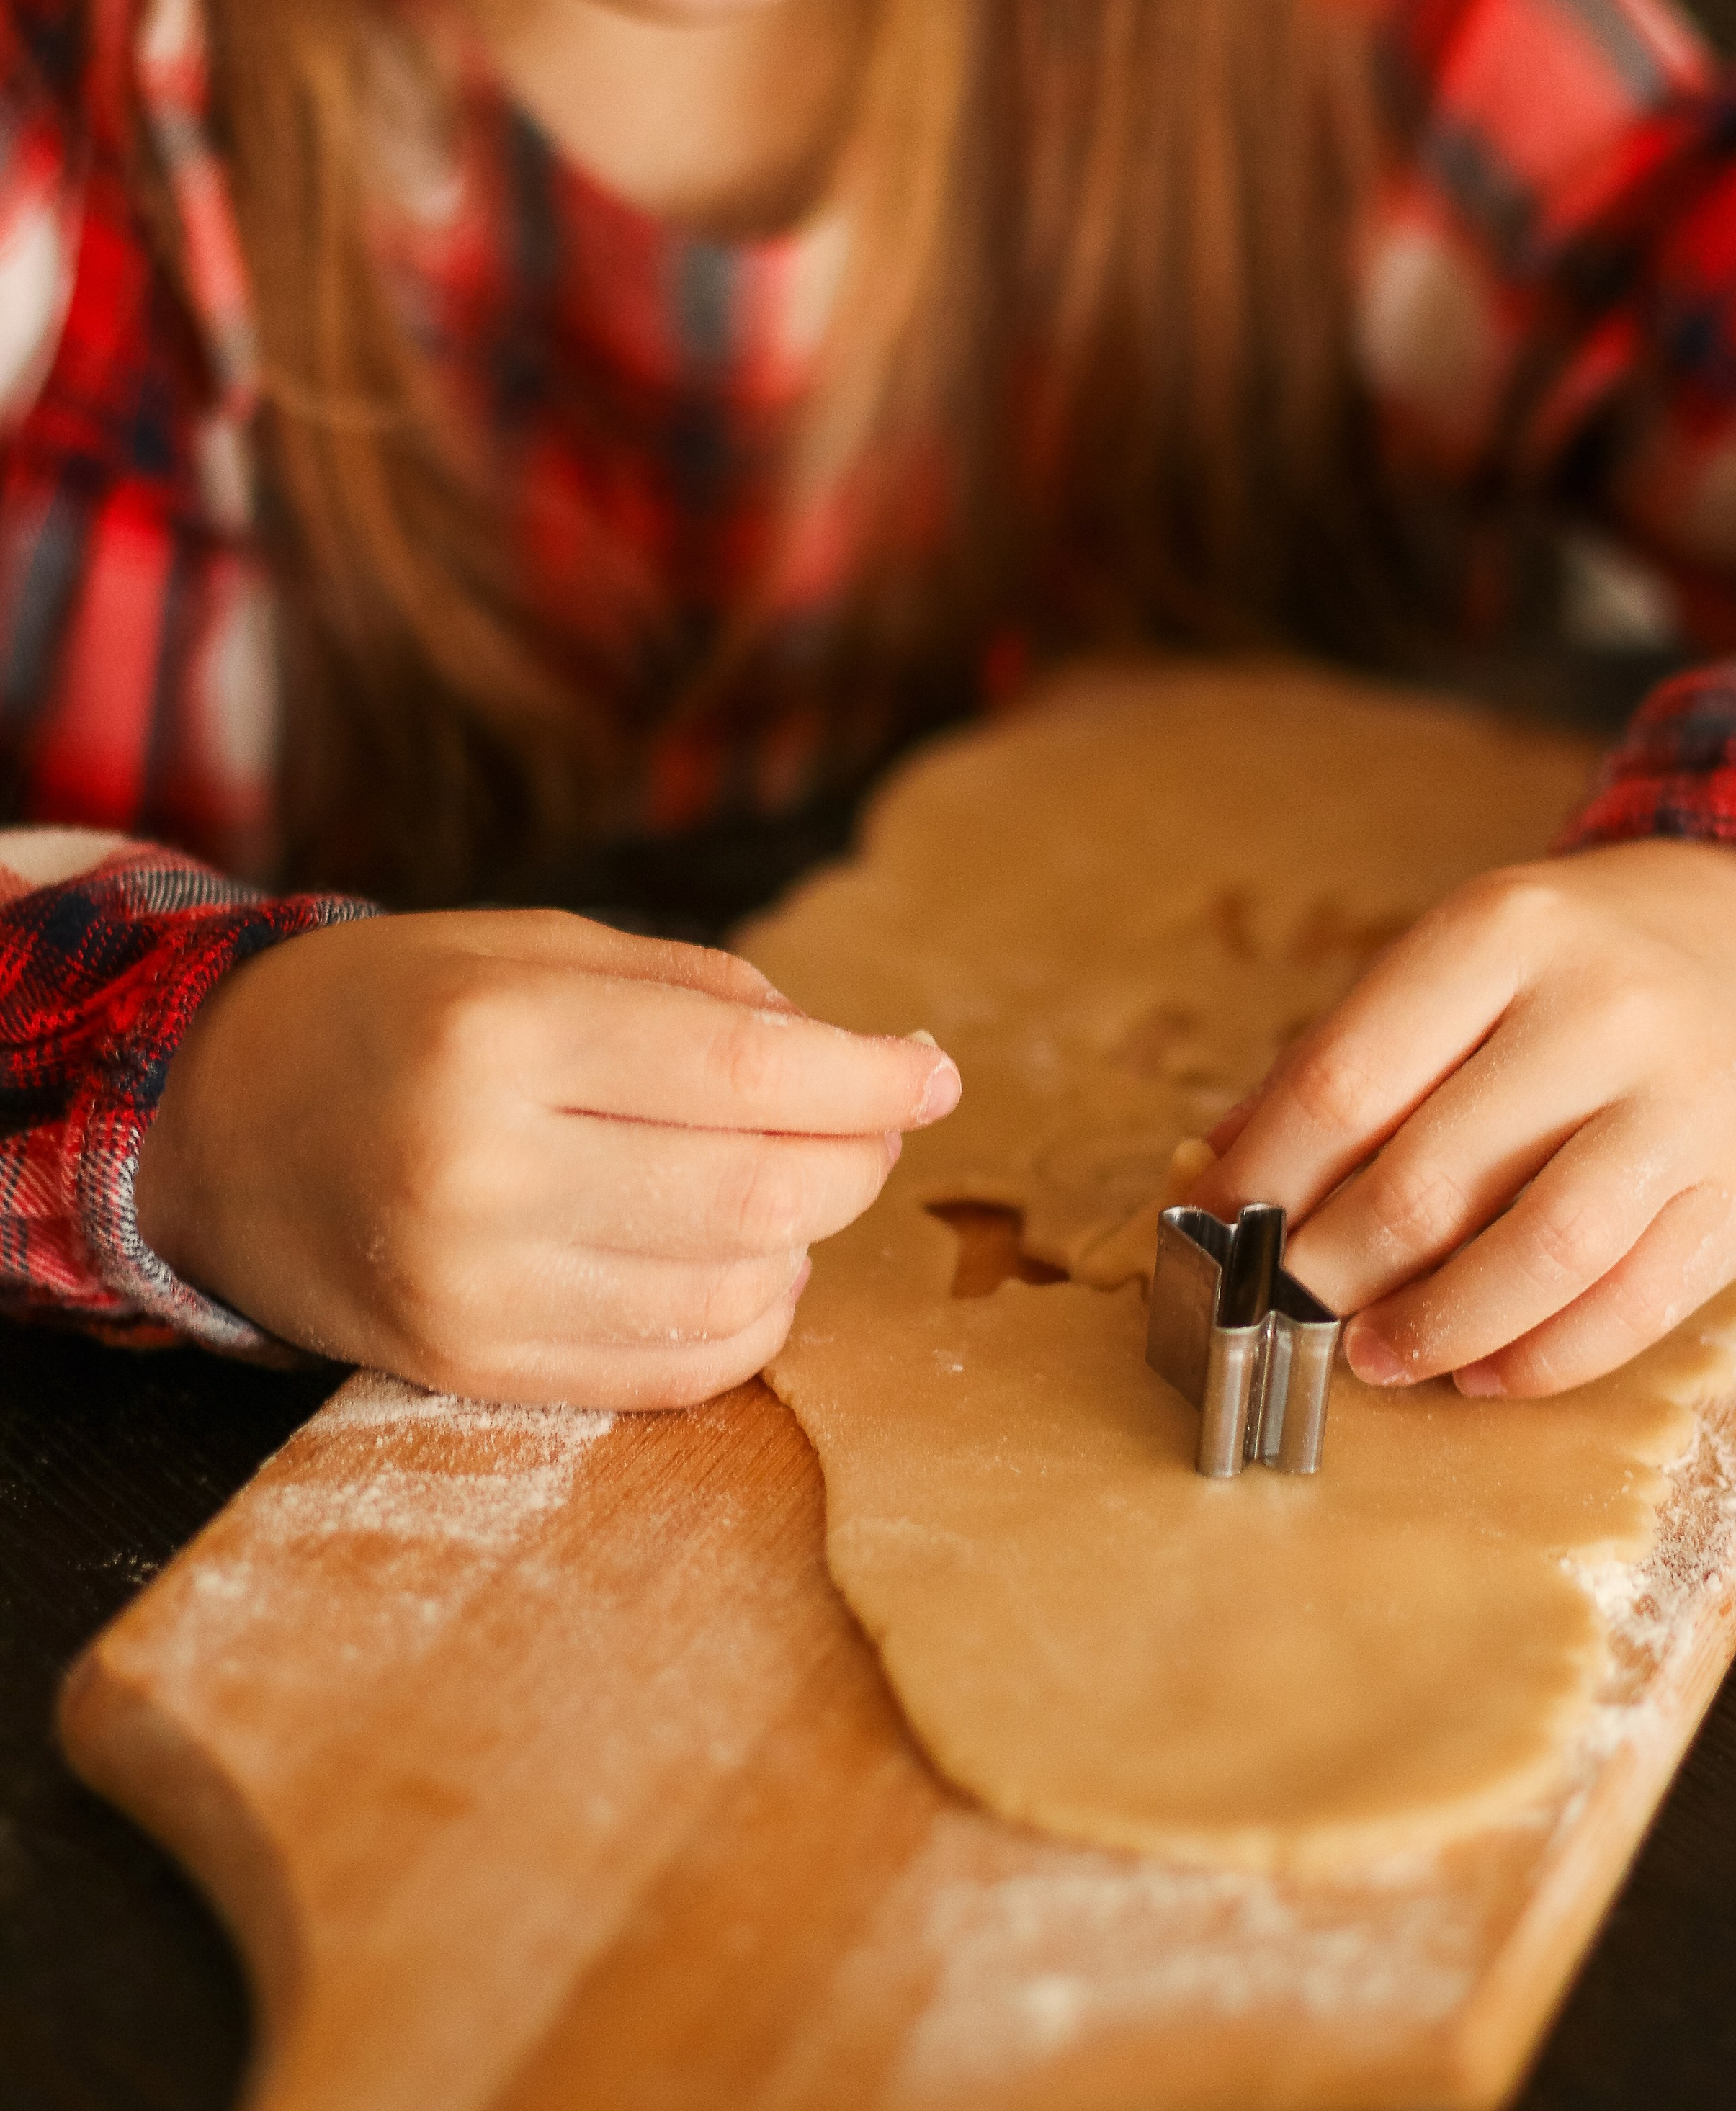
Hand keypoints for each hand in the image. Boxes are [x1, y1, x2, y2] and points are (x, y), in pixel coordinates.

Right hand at [135, 910, 959, 1406]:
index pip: (747, 1071)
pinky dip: (748, 1319)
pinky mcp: (469, 1371)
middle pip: (760, 1195)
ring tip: (783, 1183)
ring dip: (804, 1242)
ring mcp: (470, 1289)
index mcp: (498, 1032)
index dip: (870, 1078)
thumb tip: (866, 1062)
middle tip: (869, 1125)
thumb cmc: (400, 1009)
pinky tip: (739, 1261)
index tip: (932, 1072)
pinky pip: (675, 1374)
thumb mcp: (536, 946)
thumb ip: (702, 994)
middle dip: (856, 1161)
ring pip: (733, 1294)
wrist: (217, 1119)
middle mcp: (480, 1169)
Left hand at [1191, 841, 1735, 1397]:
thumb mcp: (1453, 964)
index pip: (1344, 1080)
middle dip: (1332, 1267)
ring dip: (1434, 1327)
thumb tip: (1210, 1169)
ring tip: (1374, 1356)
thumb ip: (1337, 1061)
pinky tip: (1481, 1371)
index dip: (1264, 1178)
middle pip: (1428, 1178)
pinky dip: (1542, 1359)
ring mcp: (1686, 1101)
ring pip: (1538, 1253)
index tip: (1213, 1231)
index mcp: (1499, 932)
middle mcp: (1601, 1008)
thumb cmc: (1570, 967)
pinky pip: (1634, 1304)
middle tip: (1284, 1304)